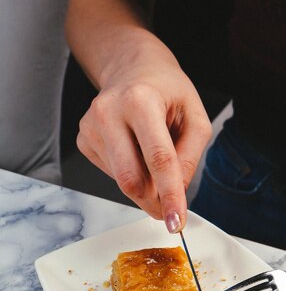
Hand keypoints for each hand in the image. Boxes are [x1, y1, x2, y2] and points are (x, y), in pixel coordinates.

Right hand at [76, 34, 211, 231]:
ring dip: (145, 184)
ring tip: (153, 155)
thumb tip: (178, 194)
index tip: (176, 222)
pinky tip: (135, 151)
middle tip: (171, 207)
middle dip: (155, 200)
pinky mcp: (84, 140)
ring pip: (122, 182)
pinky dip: (131, 173)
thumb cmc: (167, 90)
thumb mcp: (195, 116)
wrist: (132, 67)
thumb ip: (190, 157)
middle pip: (132, 180)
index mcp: (140, 101)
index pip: (158, 159)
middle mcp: (108, 112)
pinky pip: (112, 175)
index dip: (170, 195)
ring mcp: (90, 127)